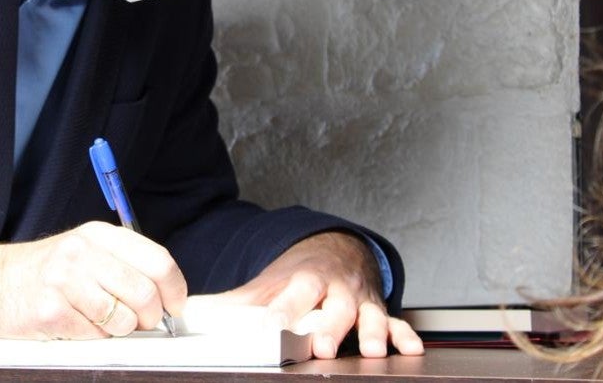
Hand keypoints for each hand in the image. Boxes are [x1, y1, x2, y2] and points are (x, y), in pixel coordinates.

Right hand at [0, 221, 187, 339]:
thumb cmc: (41, 274)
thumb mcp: (83, 252)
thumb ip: (122, 264)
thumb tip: (165, 294)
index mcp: (98, 234)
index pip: (157, 260)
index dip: (174, 289)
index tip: (174, 305)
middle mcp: (82, 251)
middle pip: (144, 292)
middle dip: (149, 316)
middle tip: (140, 322)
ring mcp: (64, 280)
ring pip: (122, 318)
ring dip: (117, 329)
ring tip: (97, 320)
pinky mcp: (49, 310)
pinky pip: (93, 335)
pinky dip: (90, 337)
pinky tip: (73, 324)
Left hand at [209, 231, 422, 358]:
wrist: (337, 252)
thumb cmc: (299, 275)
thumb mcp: (269, 283)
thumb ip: (238, 303)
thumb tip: (193, 313)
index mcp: (305, 280)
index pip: (293, 294)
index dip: (285, 309)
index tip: (274, 325)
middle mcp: (335, 289)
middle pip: (334, 306)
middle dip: (330, 325)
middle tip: (324, 345)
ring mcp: (360, 300)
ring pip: (369, 315)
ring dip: (370, 332)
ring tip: (368, 350)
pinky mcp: (380, 311)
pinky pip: (396, 322)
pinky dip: (404, 334)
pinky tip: (409, 347)